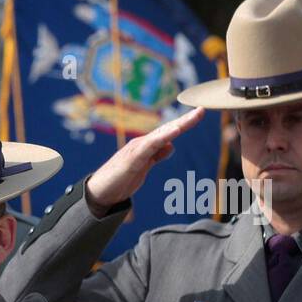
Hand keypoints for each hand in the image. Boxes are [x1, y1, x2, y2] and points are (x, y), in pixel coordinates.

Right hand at [85, 108, 204, 214]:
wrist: (99, 192)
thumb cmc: (120, 180)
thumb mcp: (144, 167)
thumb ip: (156, 156)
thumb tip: (171, 145)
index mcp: (147, 146)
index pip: (168, 132)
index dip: (184, 123)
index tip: (200, 113)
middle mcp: (142, 144)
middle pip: (167, 129)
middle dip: (185, 120)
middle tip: (202, 109)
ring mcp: (136, 150)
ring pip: (160, 135)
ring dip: (177, 126)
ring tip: (192, 117)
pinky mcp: (131, 160)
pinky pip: (149, 147)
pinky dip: (162, 138)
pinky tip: (174, 132)